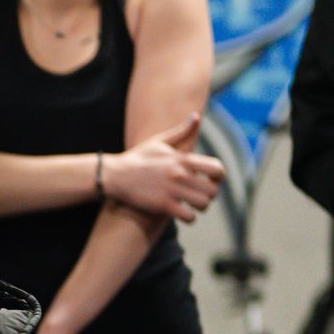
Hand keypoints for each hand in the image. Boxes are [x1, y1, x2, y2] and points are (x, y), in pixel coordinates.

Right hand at [103, 114, 224, 221]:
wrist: (114, 175)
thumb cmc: (137, 158)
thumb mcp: (159, 141)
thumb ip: (181, 130)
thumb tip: (196, 115)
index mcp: (182, 159)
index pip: (216, 168)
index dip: (218, 177)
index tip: (211, 180)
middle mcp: (180, 174)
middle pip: (212, 190)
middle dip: (210, 194)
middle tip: (200, 195)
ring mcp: (172, 190)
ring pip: (203, 204)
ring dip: (200, 207)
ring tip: (192, 206)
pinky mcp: (162, 205)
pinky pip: (188, 216)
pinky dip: (189, 218)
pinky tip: (182, 214)